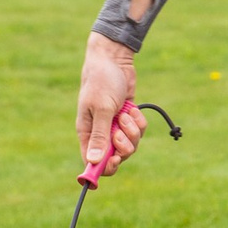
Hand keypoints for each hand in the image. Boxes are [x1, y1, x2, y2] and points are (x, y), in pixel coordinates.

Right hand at [76, 32, 145, 180]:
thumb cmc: (102, 82)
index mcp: (87, 133)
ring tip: (125, 114)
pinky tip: (132, 109)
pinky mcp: (128, 119)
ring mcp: (115, 126)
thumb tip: (93, 162)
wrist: (114, 60)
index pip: (93, 162)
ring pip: (131, 144)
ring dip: (133, 131)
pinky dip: (139, 121)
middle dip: (124, 146)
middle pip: (117, 157)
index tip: (115, 160)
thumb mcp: (101, 109)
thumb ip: (99, 136)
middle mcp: (100, 133)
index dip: (105, 167)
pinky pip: (139, 131)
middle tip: (121, 131)